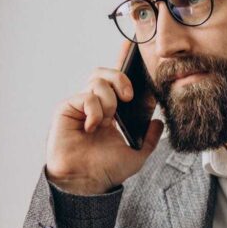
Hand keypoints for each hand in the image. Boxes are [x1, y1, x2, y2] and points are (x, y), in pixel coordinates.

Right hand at [45, 40, 162, 194]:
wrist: (86, 182)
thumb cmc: (105, 170)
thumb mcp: (137, 155)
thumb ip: (150, 139)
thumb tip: (158, 122)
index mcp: (112, 112)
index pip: (118, 81)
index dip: (124, 61)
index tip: (133, 45)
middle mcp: (96, 105)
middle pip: (106, 73)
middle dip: (121, 78)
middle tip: (129, 96)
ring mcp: (81, 106)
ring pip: (97, 81)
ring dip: (109, 98)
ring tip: (109, 119)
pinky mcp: (67, 109)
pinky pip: (85, 95)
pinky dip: (94, 109)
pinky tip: (93, 126)